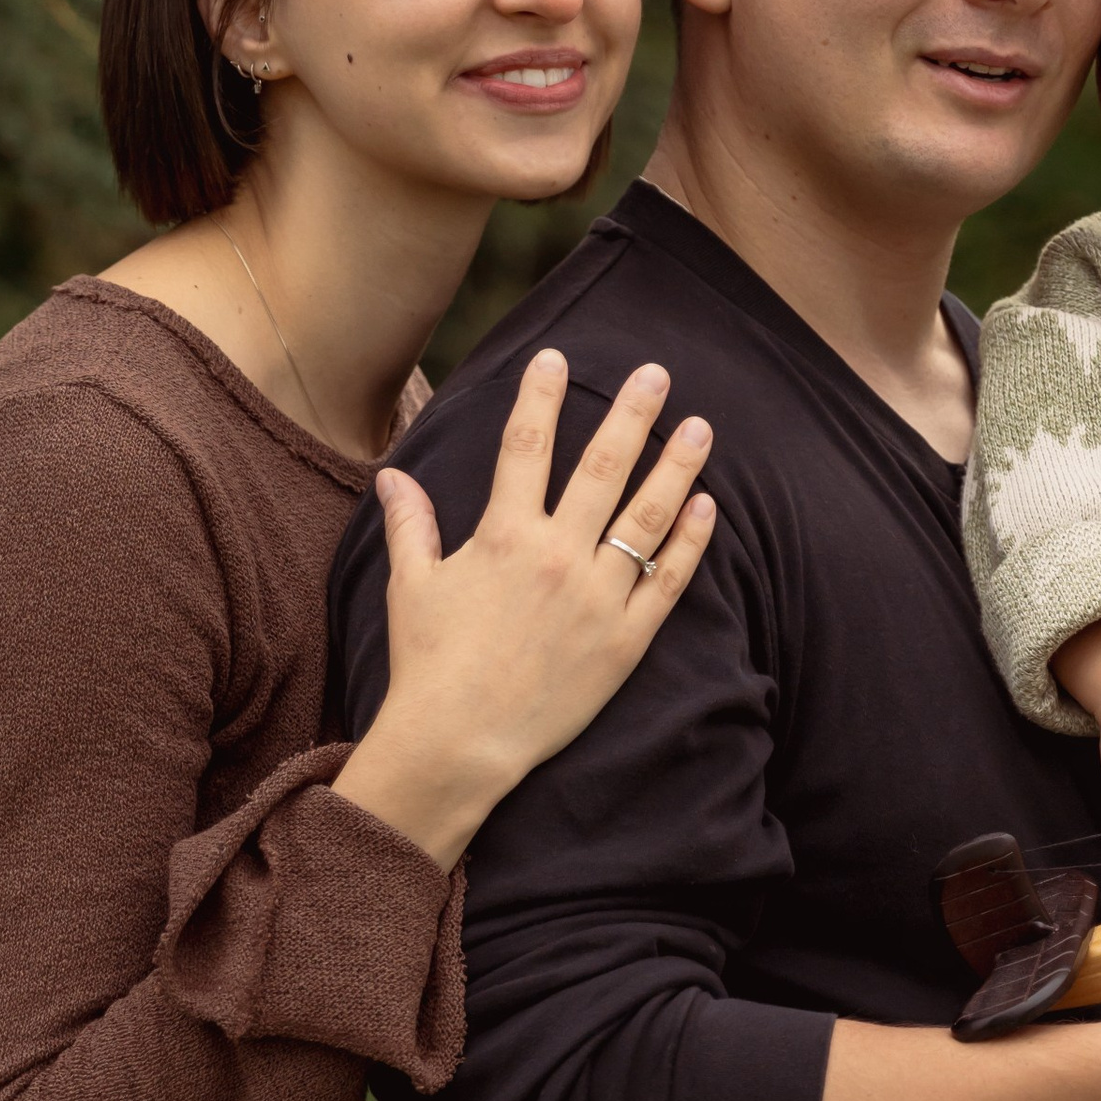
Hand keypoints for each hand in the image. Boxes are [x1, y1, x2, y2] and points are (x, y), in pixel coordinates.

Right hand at [334, 352, 714, 867]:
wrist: (460, 743)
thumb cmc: (429, 664)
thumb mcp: (412, 587)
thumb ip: (409, 525)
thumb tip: (393, 476)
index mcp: (504, 535)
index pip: (526, 444)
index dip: (542, 395)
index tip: (556, 356)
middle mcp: (557, 555)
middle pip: (603, 466)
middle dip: (632, 412)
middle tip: (657, 372)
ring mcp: (598, 597)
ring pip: (647, 516)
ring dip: (677, 465)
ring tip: (700, 426)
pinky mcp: (626, 641)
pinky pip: (668, 581)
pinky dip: (690, 541)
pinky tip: (706, 506)